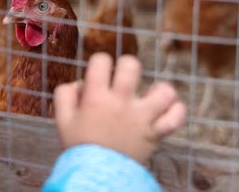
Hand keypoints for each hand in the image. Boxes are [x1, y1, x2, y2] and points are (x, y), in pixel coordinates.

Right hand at [53, 53, 185, 162]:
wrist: (97, 177)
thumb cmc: (80, 146)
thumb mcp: (62, 119)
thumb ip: (65, 94)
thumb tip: (80, 83)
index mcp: (96, 97)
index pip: (101, 61)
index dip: (100, 62)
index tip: (100, 73)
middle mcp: (121, 103)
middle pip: (132, 66)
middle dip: (127, 66)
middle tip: (123, 80)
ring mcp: (142, 118)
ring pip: (164, 90)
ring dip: (158, 89)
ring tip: (149, 96)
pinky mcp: (155, 133)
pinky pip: (176, 117)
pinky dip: (176, 110)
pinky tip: (166, 109)